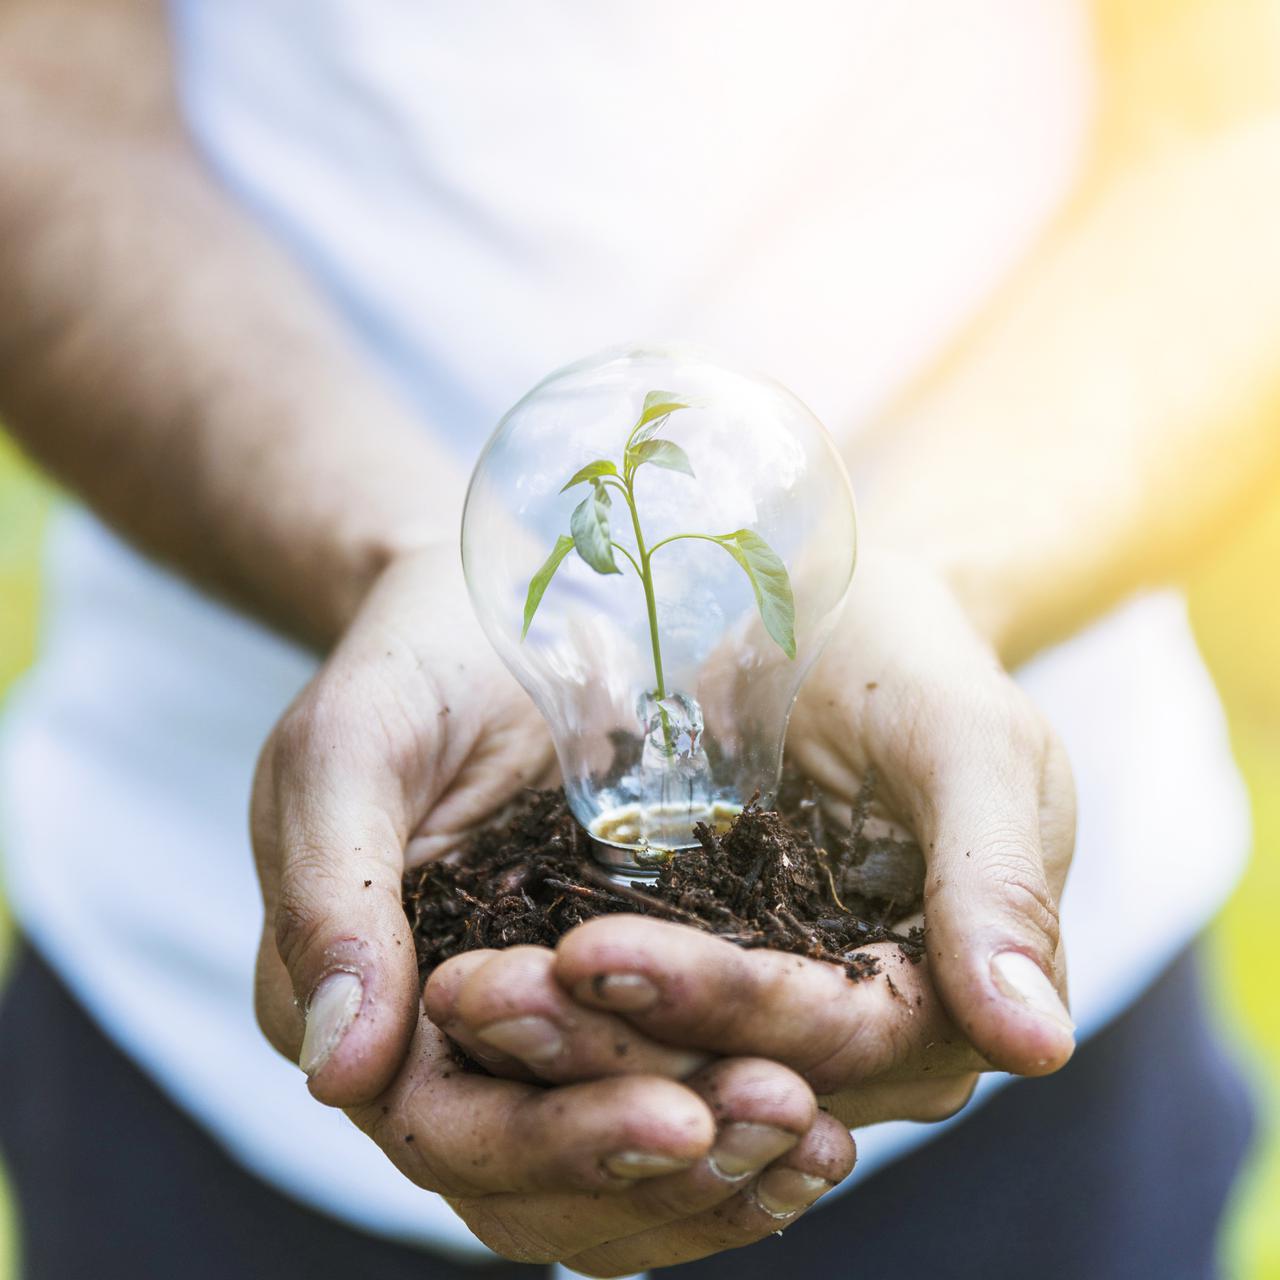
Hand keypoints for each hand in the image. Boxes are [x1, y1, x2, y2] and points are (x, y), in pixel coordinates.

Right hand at [248, 547, 853, 1272]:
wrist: (498, 613)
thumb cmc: (417, 665)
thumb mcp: (355, 749)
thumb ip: (333, 892)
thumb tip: (340, 1072)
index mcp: (372, 1004)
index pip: (449, 1128)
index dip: (557, 1140)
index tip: (678, 1115)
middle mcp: (450, 1050)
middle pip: (544, 1179)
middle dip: (663, 1167)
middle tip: (784, 1114)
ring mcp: (543, 1037)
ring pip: (617, 1174)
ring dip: (720, 1177)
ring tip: (823, 1137)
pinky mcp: (627, 1006)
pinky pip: (675, 1100)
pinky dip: (740, 1140)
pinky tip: (830, 1118)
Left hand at [427, 550, 1074, 1125]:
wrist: (832, 614)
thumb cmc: (911, 662)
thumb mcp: (969, 741)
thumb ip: (999, 880)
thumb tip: (1036, 1047)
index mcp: (943, 995)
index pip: (836, 1040)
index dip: (722, 1006)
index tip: (597, 953)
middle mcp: (856, 1035)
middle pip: (738, 1076)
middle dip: (612, 1043)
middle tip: (484, 991)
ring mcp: (770, 1013)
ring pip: (669, 1074)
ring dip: (563, 1051)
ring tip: (463, 996)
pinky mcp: (698, 978)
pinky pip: (627, 1029)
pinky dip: (556, 1025)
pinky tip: (473, 990)